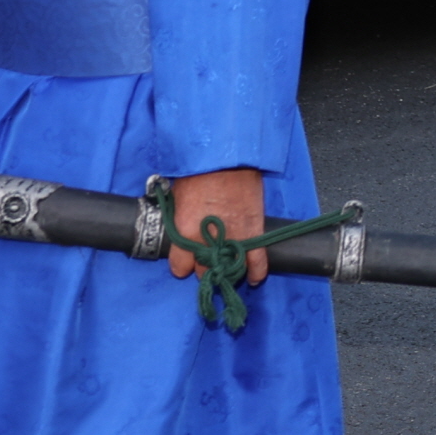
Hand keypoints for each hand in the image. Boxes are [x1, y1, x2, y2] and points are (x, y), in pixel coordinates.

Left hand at [167, 169, 270, 286]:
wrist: (226, 156)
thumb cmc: (199, 172)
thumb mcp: (178, 198)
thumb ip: (180, 220)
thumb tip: (183, 227)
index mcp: (184, 232)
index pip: (180, 267)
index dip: (182, 265)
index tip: (184, 261)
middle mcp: (207, 241)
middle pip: (203, 270)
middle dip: (203, 266)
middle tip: (206, 257)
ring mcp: (233, 237)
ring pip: (229, 268)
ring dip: (227, 269)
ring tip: (228, 269)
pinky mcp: (254, 230)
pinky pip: (257, 259)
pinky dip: (256, 271)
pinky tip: (253, 278)